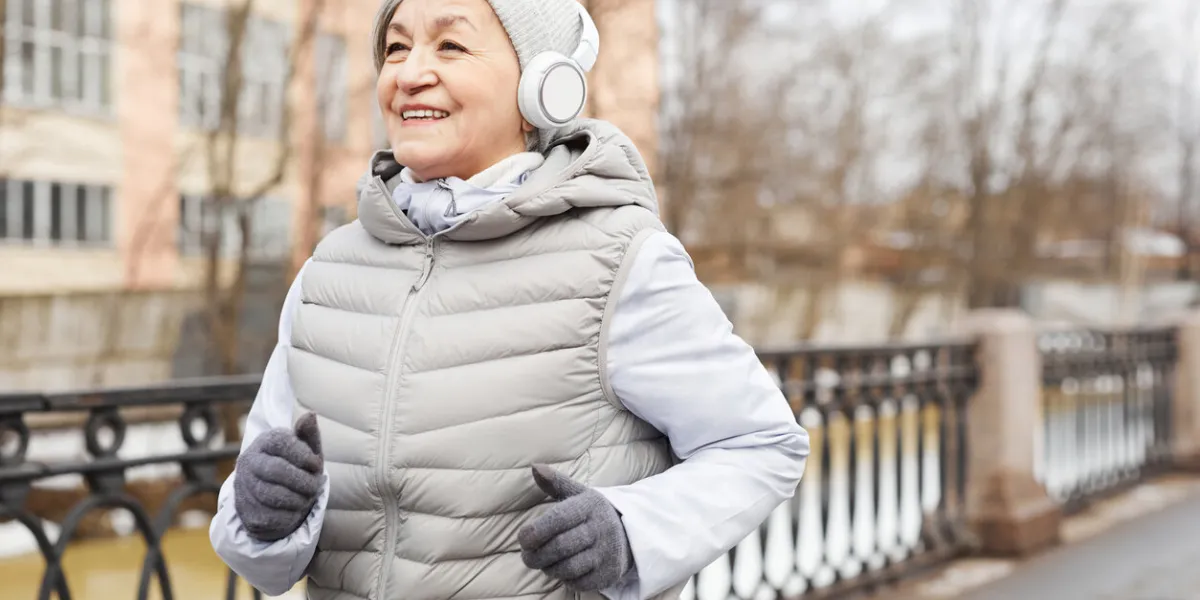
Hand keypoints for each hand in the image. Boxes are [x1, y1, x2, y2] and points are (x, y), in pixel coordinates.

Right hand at [233, 412, 323, 541]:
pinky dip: (290, 516)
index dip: (303, 455)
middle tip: (316, 486)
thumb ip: (309, 435)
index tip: (317, 465)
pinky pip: (270, 517)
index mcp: (265, 441)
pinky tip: (295, 511)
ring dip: (298, 499)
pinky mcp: (245, 511)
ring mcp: (243, 487)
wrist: (278, 499)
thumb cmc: (298, 468)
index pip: (281, 442)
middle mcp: (249, 461)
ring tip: (307, 498)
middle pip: (276, 470)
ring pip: (272, 495)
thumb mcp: (307, 451)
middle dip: (302, 481)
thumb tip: (310, 415)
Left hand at [518, 464, 633, 590]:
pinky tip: (562, 570)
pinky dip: (565, 579)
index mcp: (590, 506)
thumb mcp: (579, 494)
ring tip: (544, 562)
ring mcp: (607, 553)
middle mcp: (601, 528)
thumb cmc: (593, 514)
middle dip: (537, 555)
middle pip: (560, 547)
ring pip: (568, 567)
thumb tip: (535, 467)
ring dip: (548, 568)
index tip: (522, 539)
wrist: (630, 534)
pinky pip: (579, 582)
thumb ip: (556, 482)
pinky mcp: (609, 573)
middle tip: (527, 557)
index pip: (559, 519)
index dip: (536, 531)